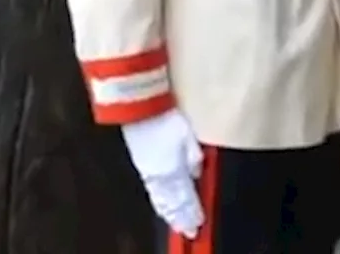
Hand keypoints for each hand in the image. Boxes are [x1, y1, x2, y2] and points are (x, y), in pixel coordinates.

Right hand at [120, 109, 204, 239]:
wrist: (140, 109)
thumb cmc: (167, 119)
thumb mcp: (189, 136)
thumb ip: (194, 157)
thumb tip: (197, 173)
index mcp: (174, 170)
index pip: (186, 198)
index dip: (192, 213)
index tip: (199, 224)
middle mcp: (161, 176)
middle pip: (173, 203)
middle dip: (181, 218)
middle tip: (189, 231)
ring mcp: (149, 172)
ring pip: (161, 199)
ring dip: (169, 213)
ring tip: (175, 223)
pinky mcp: (142, 165)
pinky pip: (152, 191)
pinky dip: (158, 202)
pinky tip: (160, 205)